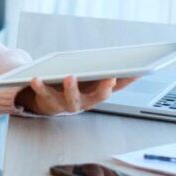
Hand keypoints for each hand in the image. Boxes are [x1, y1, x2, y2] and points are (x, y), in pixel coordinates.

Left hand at [15, 75, 140, 115]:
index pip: (115, 89)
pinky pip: (44, 94)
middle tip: (109, 78)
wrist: (47, 102)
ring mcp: (67, 104)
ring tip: (71, 76)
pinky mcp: (48, 101)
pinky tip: (37, 78)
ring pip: (70, 99)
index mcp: (97, 95)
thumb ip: (113, 78)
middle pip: (97, 98)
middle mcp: (84, 102)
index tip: (131, 74)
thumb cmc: (76, 89)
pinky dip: (40, 86)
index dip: (124, 83)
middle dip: (104, 89)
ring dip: (72, 88)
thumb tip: (138, 71)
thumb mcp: (94, 83)